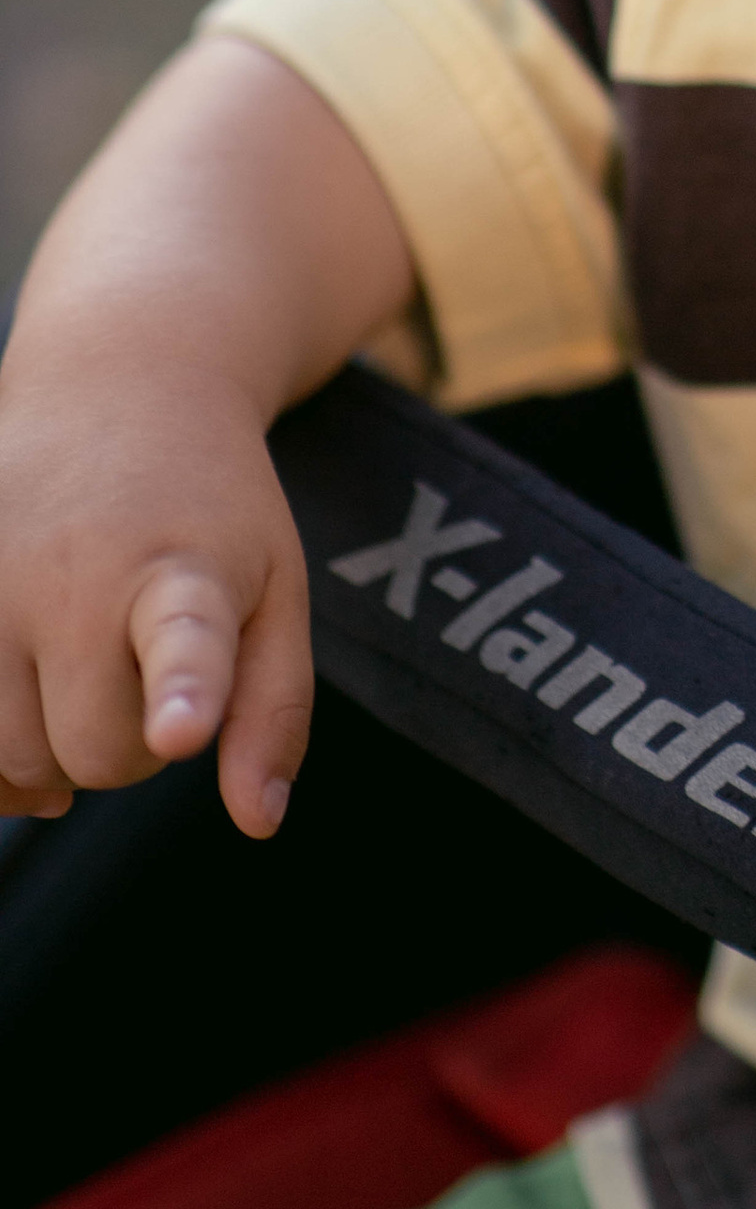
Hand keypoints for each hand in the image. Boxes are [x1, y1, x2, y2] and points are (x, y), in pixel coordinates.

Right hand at [0, 361, 312, 837]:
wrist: (117, 387)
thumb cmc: (211, 509)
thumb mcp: (276, 586)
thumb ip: (274, 708)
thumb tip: (257, 821)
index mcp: (183, 572)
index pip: (180, 643)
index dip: (182, 692)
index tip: (179, 730)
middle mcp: (74, 576)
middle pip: (92, 754)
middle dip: (129, 749)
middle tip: (150, 677)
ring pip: (9, 758)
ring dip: (52, 747)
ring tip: (87, 669)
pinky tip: (23, 707)